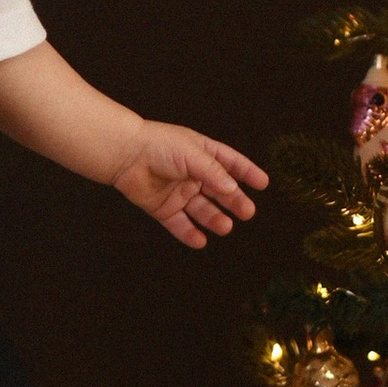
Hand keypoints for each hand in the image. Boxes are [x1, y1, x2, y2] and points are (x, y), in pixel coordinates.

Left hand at [113, 124, 268, 248]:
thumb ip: (213, 173)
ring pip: (202, 210)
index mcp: (202, 154)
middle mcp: (192, 175)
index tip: (263, 183)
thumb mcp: (192, 154)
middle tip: (247, 212)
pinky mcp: (163, 208)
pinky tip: (200, 241)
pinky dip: (189, 234)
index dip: (247, 172)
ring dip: (214, 219)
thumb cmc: (158, 146)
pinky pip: (179, 224)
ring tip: (225, 227)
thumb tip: (233, 189)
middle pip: (219, 191)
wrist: (124, 155)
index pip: (231, 163)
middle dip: (234, 201)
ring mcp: (178, 192)